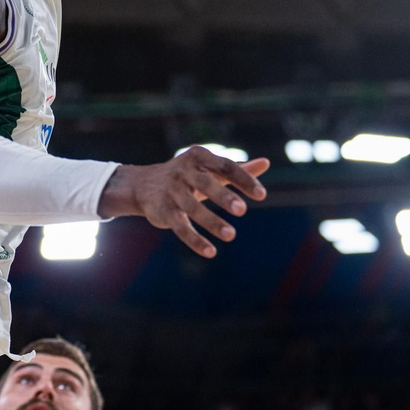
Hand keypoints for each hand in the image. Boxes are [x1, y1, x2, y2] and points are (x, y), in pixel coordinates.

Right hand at [98, 147, 269, 257]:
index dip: (243, 180)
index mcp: (199, 157)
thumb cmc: (187, 176)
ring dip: (211, 221)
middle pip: (205, 183)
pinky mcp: (163, 211)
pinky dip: (194, 240)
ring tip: (231, 235)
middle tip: (242, 210)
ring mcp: (171, 191)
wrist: (144, 184)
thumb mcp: (210, 169)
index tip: (261, 195)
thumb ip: (237, 169)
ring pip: (192, 207)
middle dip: (223, 196)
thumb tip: (266, 163)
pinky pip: (180, 226)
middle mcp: (183, 172)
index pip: (224, 166)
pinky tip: (211, 251)